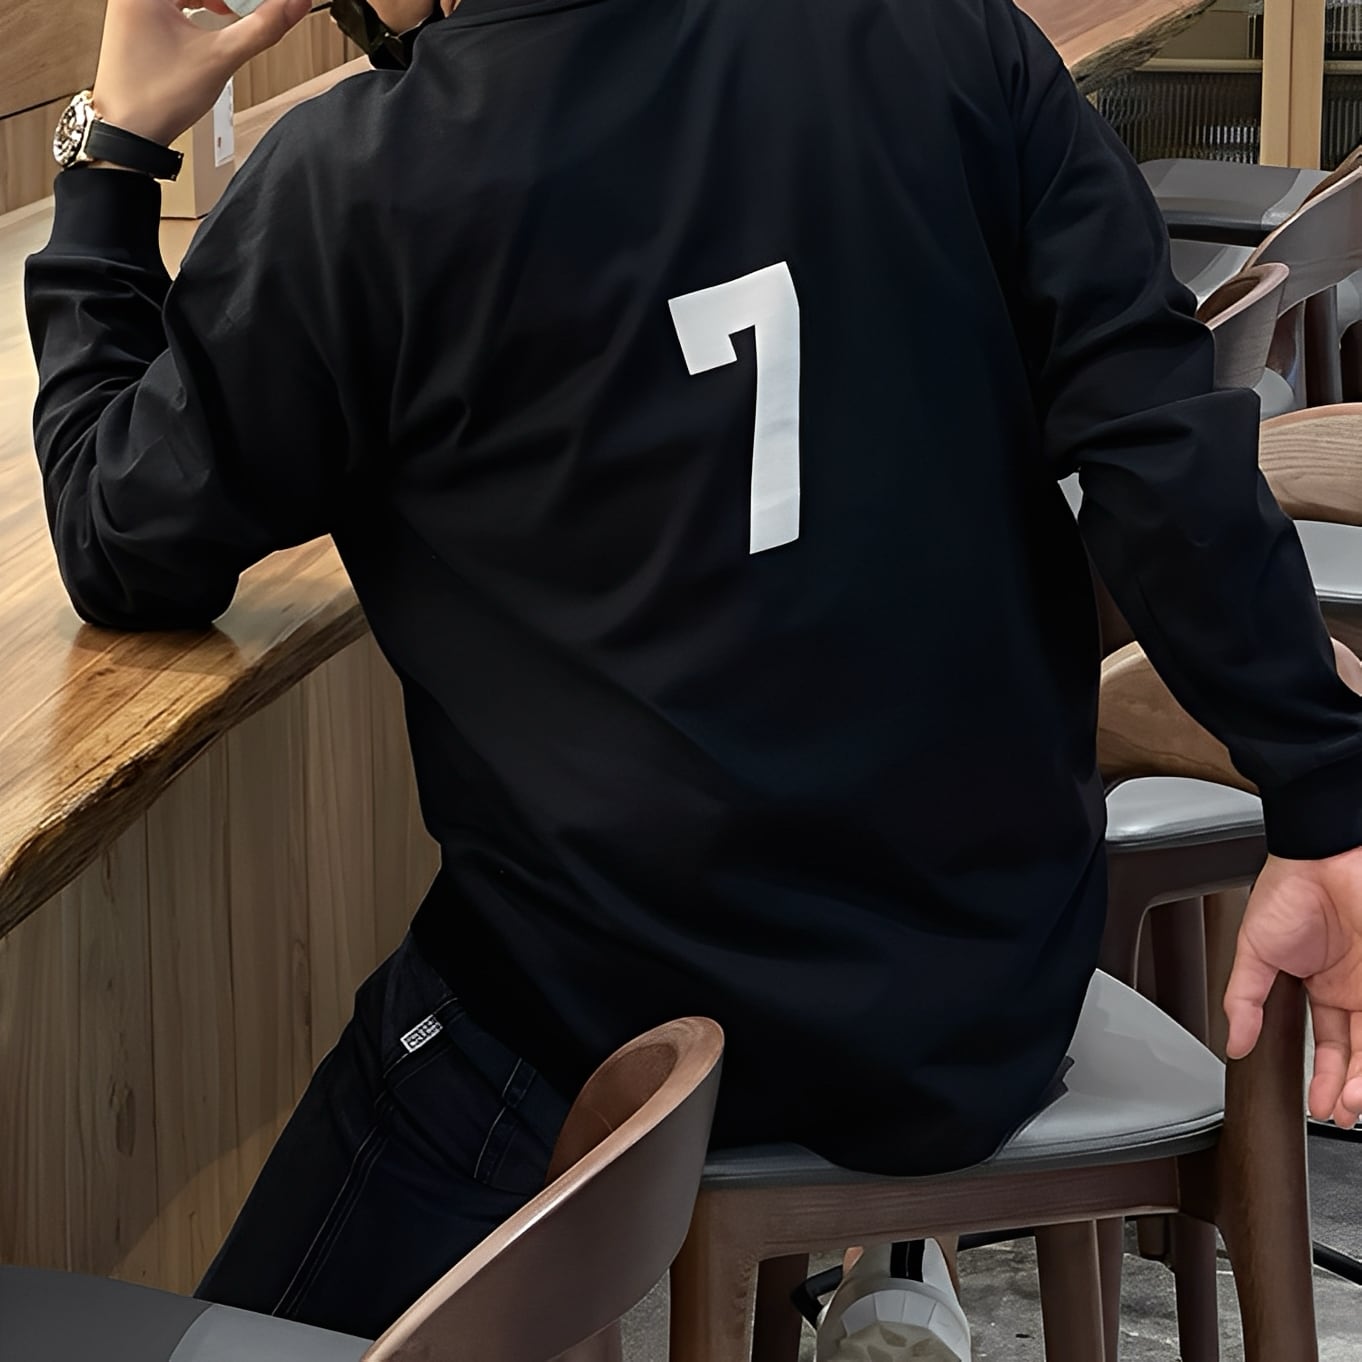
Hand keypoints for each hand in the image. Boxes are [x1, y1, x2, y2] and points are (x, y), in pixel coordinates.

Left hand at [91, 0, 310, 147]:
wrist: (127, 132)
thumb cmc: (154, 97)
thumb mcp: (218, 58)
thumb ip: (261, 28)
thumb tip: (293, 4)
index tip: (264, 4)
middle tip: (258, 8)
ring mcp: (135, 4)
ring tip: (244, 12)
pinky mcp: (140, 21)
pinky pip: (177, 1)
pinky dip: (203, 4)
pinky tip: (223, 16)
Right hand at [1224, 848, 1361, 1126]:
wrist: (1320, 858)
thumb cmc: (1287, 890)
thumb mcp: (1252, 951)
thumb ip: (1243, 999)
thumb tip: (1232, 1040)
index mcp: (1316, 984)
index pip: (1325, 1041)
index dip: (1321, 1075)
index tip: (1317, 1103)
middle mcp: (1351, 989)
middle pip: (1355, 1053)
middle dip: (1346, 1088)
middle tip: (1338, 1113)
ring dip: (1361, 1080)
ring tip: (1350, 1105)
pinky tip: (1360, 1079)